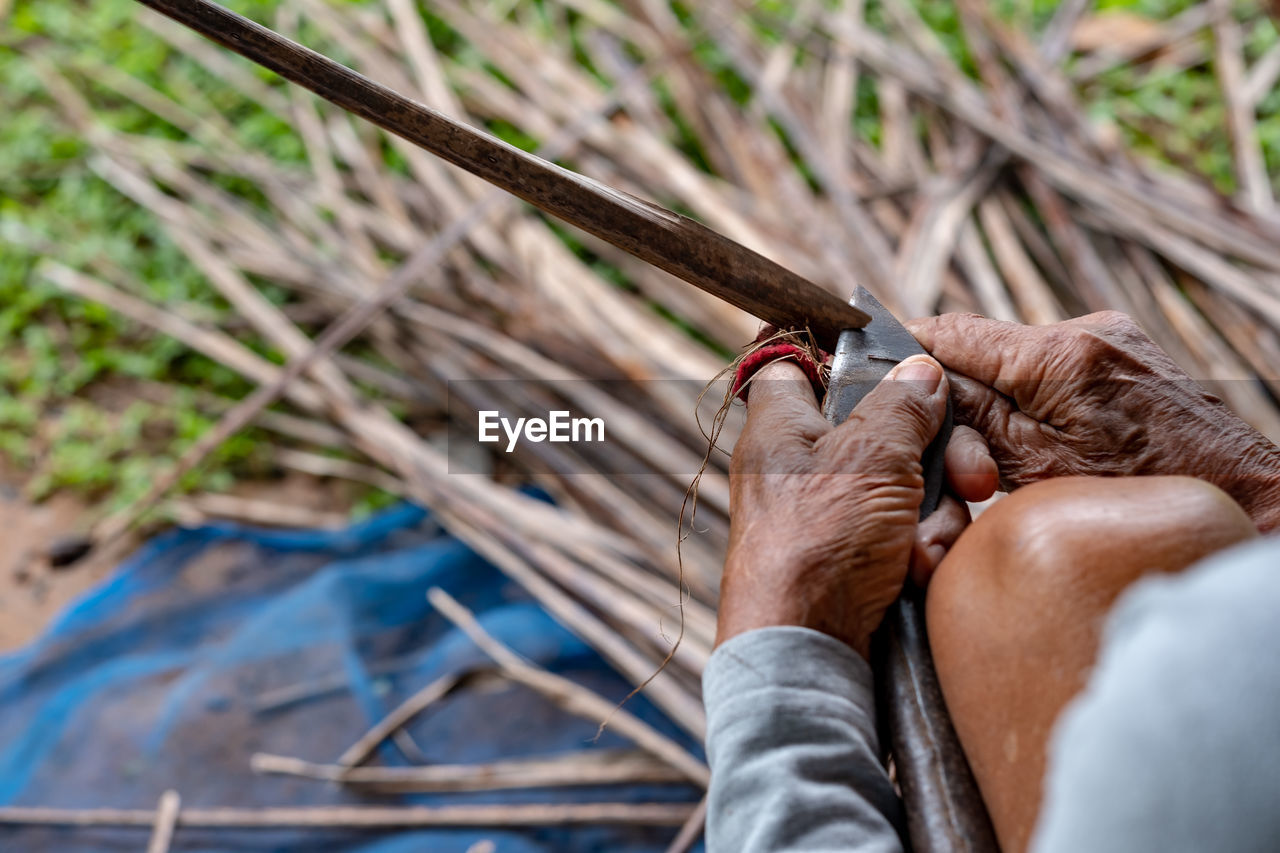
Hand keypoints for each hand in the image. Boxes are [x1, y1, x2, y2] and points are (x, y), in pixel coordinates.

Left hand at [719, 355, 997, 658]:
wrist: (807, 650)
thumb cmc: (818, 545)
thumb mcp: (868, 458)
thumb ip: (900, 407)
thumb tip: (920, 371)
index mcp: (782, 427)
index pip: (790, 364)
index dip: (829, 352)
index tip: (874, 347)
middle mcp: (801, 467)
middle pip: (883, 429)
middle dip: (935, 456)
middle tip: (967, 477)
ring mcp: (830, 515)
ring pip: (905, 485)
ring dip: (933, 515)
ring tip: (921, 549)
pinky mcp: (853, 559)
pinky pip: (904, 534)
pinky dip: (920, 551)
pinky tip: (919, 573)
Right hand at [908, 311, 1279, 530]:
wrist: (1249, 506)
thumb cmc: (1143, 501)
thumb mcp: (1036, 470)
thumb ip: (975, 420)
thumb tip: (920, 382)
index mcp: (1057, 355)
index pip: (952, 331)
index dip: (905, 346)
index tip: (870, 361)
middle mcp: (1088, 332)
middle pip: (985, 351)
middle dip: (961, 402)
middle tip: (963, 465)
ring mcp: (1115, 341)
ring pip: (1020, 364)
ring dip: (1000, 408)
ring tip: (1009, 468)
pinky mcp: (1132, 358)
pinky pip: (1057, 372)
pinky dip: (1036, 405)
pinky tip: (1049, 449)